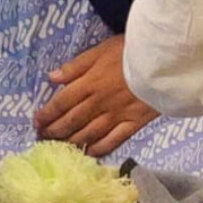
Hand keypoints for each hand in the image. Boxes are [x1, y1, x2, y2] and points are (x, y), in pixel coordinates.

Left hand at [35, 33, 156, 155]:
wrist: (165, 61)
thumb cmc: (133, 50)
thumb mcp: (101, 49)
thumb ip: (77, 66)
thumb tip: (52, 78)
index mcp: (89, 84)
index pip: (61, 103)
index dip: (46, 114)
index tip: (36, 121)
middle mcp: (98, 104)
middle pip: (71, 121)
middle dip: (54, 131)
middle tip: (43, 137)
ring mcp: (116, 116)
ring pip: (88, 133)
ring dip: (71, 141)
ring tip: (60, 146)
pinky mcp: (133, 123)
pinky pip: (113, 140)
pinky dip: (99, 148)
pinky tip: (89, 152)